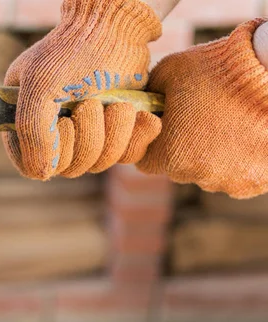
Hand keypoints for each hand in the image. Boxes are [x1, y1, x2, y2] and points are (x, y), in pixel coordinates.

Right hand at [3, 0, 162, 179]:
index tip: (64, 125)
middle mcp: (55, 134)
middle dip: (87, 136)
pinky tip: (139, 114)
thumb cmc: (73, 52)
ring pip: (98, 163)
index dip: (50, 155)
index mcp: (26, 123)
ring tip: (117, 102)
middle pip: (69, 169)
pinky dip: (135, 135)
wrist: (118, 28)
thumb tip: (41, 174)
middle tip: (91, 102)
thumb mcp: (40, 87)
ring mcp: (87, 135)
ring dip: (113, 132)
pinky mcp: (116, 133)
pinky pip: (126, 156)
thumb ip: (32, 131)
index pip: (31, 166)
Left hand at [137, 19, 267, 198]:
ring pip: (209, 174)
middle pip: (179, 168)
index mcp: (169, 155)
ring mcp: (229, 181)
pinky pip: (238, 178)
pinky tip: (244, 136)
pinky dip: (239, 162)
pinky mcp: (256, 182)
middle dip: (184, 148)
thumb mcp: (166, 74)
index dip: (153, 144)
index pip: (146, 162)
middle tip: (200, 121)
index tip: (165, 128)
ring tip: (227, 124)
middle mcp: (197, 175)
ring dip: (213, 156)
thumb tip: (137, 106)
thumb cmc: (216, 69)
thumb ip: (147, 98)